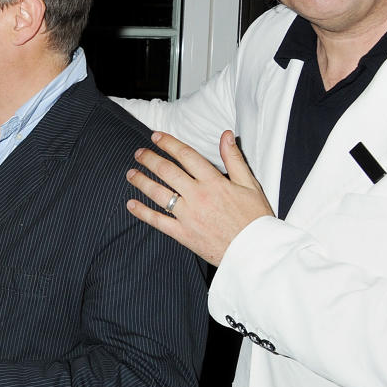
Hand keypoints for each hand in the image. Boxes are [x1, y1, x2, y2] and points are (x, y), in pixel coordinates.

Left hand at [126, 130, 273, 265]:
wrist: (256, 251)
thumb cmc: (255, 218)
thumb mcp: (250, 184)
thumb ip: (234, 159)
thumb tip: (225, 136)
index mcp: (214, 182)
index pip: (186, 156)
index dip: (169, 144)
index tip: (156, 137)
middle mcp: (198, 196)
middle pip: (167, 171)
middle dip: (150, 159)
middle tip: (139, 153)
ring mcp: (188, 216)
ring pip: (158, 193)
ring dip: (141, 181)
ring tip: (131, 173)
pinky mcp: (183, 234)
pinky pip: (158, 221)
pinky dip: (142, 212)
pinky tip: (131, 204)